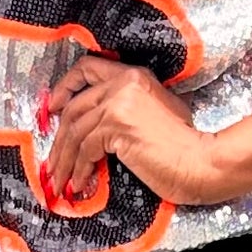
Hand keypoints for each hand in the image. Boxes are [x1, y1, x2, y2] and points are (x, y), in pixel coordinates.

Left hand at [43, 55, 229, 209]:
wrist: (199, 161)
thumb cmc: (183, 145)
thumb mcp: (155, 112)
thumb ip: (125, 108)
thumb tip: (94, 128)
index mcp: (133, 75)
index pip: (87, 68)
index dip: (65, 87)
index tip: (53, 107)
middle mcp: (124, 83)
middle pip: (75, 107)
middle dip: (59, 138)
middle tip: (52, 160)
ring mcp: (119, 103)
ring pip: (75, 131)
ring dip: (64, 159)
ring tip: (60, 179)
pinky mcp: (116, 126)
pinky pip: (85, 149)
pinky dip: (79, 169)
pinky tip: (79, 183)